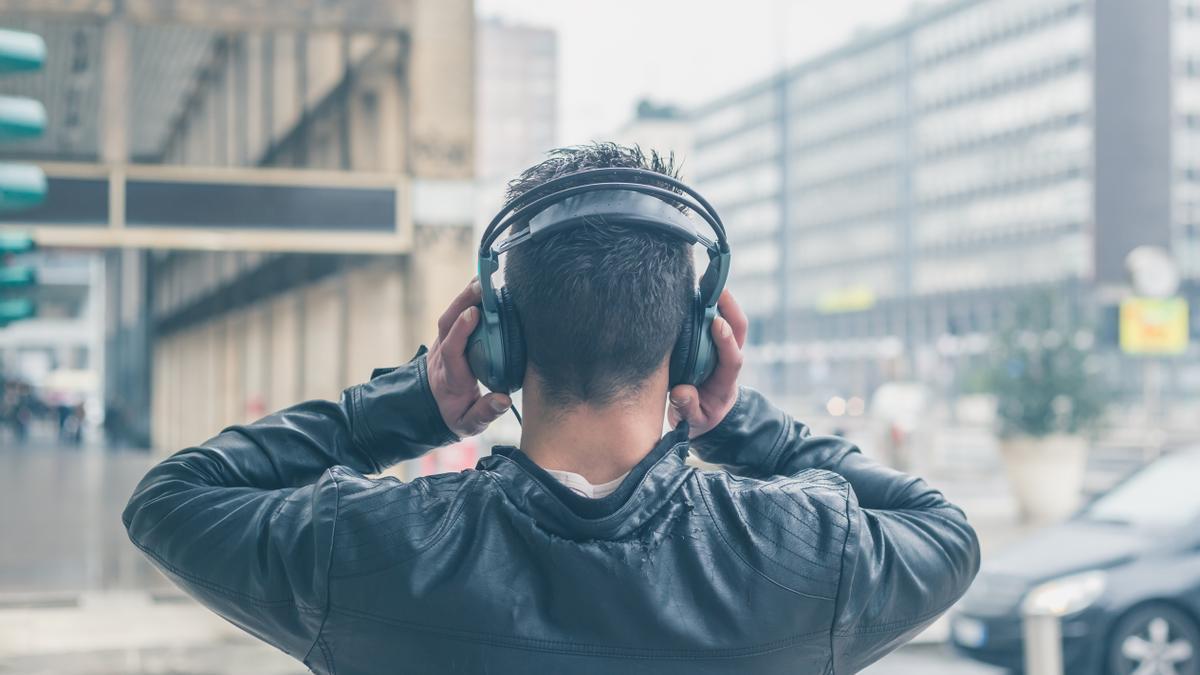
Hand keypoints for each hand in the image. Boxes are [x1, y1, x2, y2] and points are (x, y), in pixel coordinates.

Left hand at [426, 279, 511, 437]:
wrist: (432, 409)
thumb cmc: (454, 415)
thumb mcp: (468, 424)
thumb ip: (485, 413)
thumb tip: (503, 399)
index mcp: (450, 377)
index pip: (452, 350)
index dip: (461, 330)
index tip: (474, 313)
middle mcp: (442, 356)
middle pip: (446, 323)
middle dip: (462, 302)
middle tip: (482, 284)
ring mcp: (443, 344)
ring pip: (449, 315)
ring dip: (465, 296)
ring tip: (485, 277)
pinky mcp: (449, 337)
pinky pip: (456, 314)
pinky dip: (467, 300)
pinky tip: (483, 286)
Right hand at [667, 290, 746, 437]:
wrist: (706, 414)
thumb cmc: (700, 416)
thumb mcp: (694, 421)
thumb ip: (689, 409)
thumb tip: (682, 392)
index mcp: (725, 381)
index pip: (733, 358)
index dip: (727, 340)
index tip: (716, 323)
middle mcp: (727, 359)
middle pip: (739, 329)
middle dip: (730, 306)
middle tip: (713, 286)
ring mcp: (721, 347)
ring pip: (728, 319)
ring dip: (718, 299)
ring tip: (700, 279)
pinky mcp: (710, 341)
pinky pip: (713, 317)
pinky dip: (705, 302)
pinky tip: (690, 288)